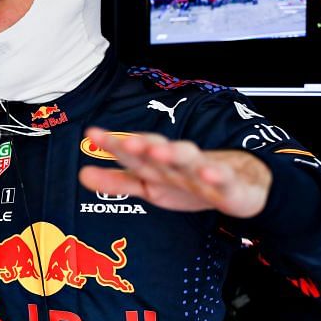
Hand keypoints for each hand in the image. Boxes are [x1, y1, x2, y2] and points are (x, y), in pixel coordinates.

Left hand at [78, 127, 272, 217]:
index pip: (130, 152)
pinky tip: (208, 173)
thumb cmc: (187, 182)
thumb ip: (116, 181)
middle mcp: (175, 161)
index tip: (92, 134)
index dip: (112, 144)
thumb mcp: (148, 186)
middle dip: (141, 144)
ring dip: (173, 153)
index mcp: (155, 163)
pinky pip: (221, 179)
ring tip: (158, 151)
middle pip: (157, 149)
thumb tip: (82, 174)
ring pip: (187, 158)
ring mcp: (201, 170)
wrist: (238, 186)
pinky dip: (215, 175)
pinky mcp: (227, 184)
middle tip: (124, 141)